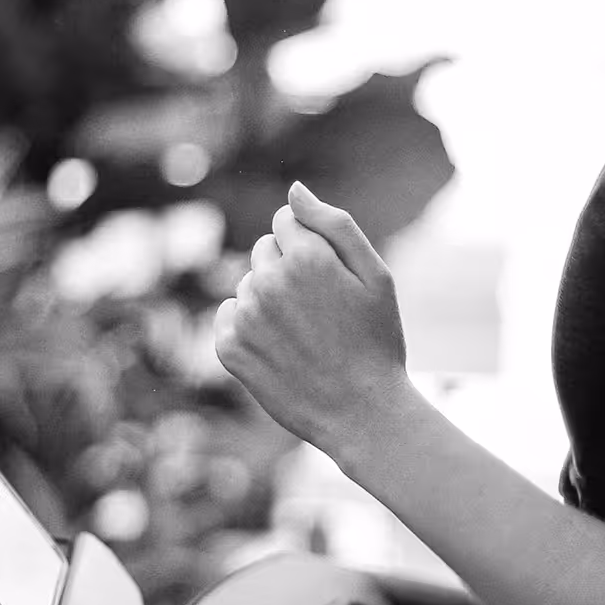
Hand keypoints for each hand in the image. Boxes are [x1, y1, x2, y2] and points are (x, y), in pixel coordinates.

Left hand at [216, 183, 411, 465]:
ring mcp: (246, 316)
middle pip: (264, 251)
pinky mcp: (229, 349)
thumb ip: (335, 224)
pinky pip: (228, 316)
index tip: (330, 278)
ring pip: (248, 284)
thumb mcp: (376, 276)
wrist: (361, 414)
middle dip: (287, 269)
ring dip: (269, 300)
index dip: (309, 246)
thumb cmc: (376, 342)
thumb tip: (294, 191)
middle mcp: (269, 281)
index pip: (285, 221)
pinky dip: (247, 327)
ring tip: (303, 336)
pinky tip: (278, 349)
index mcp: (308, 257)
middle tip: (320, 311)